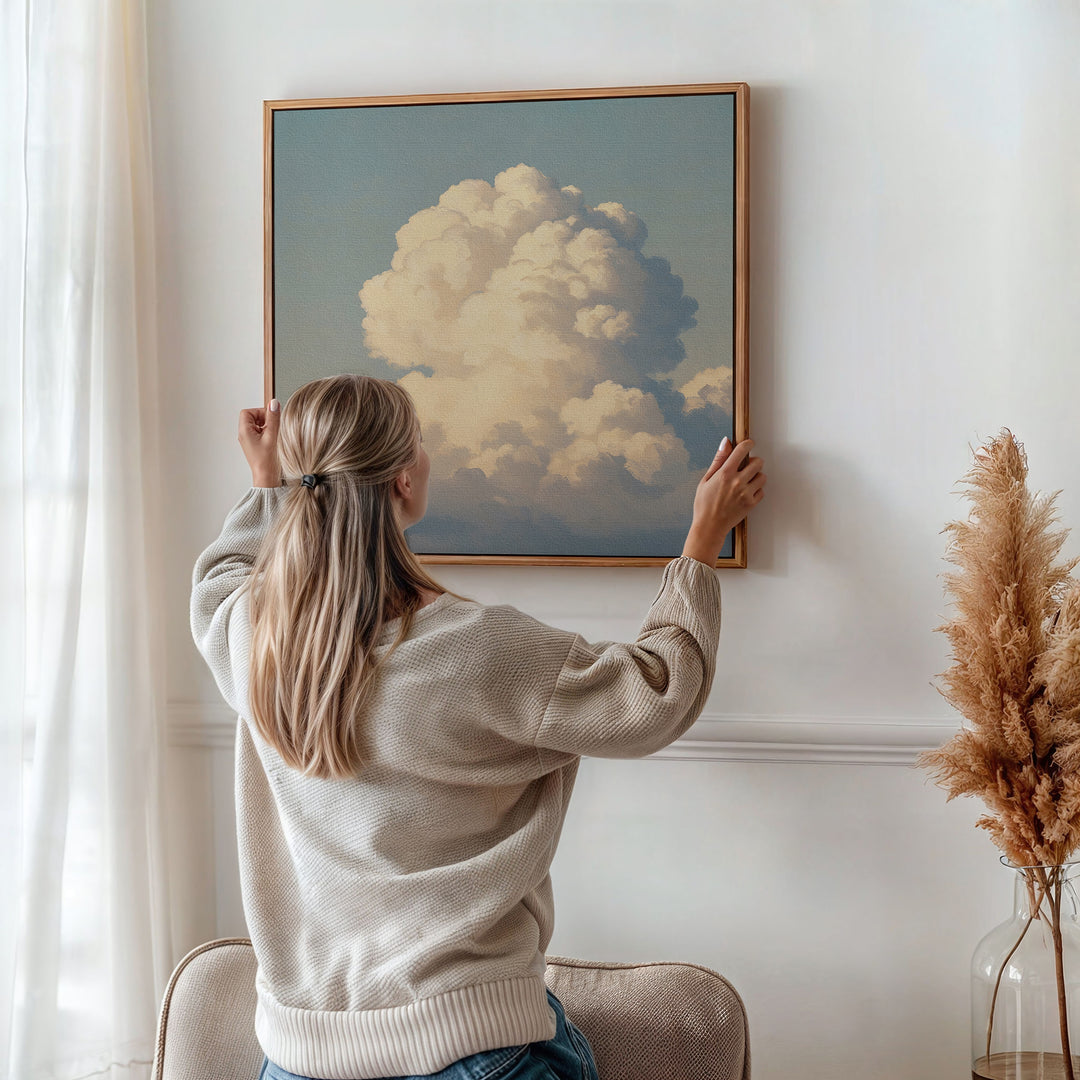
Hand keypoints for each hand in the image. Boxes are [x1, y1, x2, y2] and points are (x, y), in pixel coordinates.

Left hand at [238, 399, 280, 486]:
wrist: (267, 478)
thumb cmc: (267, 462)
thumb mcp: (272, 436)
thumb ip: (273, 418)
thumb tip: (274, 403)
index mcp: (244, 432)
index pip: (247, 412)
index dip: (260, 412)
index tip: (270, 418)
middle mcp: (244, 435)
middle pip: (252, 417)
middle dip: (264, 419)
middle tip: (273, 427)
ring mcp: (249, 441)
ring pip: (257, 425)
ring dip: (267, 427)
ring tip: (273, 436)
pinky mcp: (255, 445)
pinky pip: (260, 433)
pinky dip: (267, 434)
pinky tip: (273, 441)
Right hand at [682, 437, 765, 563]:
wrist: (709, 526)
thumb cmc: (704, 504)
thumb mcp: (706, 479)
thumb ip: (718, 460)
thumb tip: (726, 442)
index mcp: (725, 473)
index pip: (742, 450)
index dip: (748, 444)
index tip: (749, 444)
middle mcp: (737, 482)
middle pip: (758, 462)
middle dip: (754, 461)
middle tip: (747, 466)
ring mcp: (746, 493)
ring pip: (762, 476)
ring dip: (757, 476)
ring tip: (747, 481)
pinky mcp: (751, 504)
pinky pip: (762, 491)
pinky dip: (756, 490)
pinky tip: (747, 493)